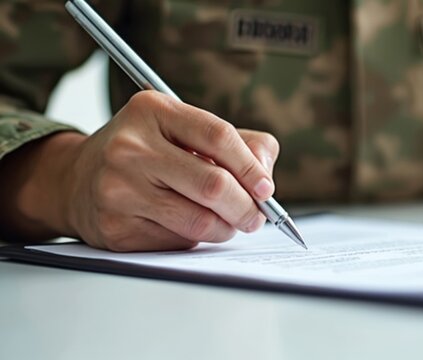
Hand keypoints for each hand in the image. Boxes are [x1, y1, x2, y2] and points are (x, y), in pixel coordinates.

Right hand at [35, 91, 278, 250]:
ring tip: (230, 223)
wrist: (76, 180)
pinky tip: (189, 226)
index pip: (218, 136)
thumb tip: (265, 177)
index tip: (266, 188)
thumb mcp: (185, 129)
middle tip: (257, 216)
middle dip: (246, 206)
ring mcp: (119, 189)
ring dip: (226, 227)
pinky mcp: (116, 227)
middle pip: (213, 184)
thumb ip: (240, 144)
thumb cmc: (147, 152)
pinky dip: (196, 239)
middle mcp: (130, 147)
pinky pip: (177, 241)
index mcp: (152, 110)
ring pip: (199, 220)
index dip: (250, 166)